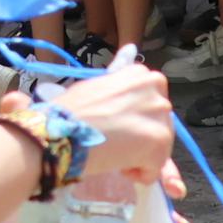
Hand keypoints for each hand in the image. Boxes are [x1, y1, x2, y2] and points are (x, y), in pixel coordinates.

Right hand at [43, 49, 180, 198]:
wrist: (61, 132)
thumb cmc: (72, 111)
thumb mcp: (98, 85)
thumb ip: (120, 81)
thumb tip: (130, 48)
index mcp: (142, 75)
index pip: (152, 103)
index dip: (134, 119)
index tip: (114, 123)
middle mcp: (157, 90)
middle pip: (158, 125)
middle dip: (139, 137)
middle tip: (111, 139)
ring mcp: (160, 115)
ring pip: (158, 148)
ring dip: (137, 156)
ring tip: (111, 151)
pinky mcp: (160, 141)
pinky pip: (154, 169)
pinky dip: (137, 174)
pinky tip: (116, 163)